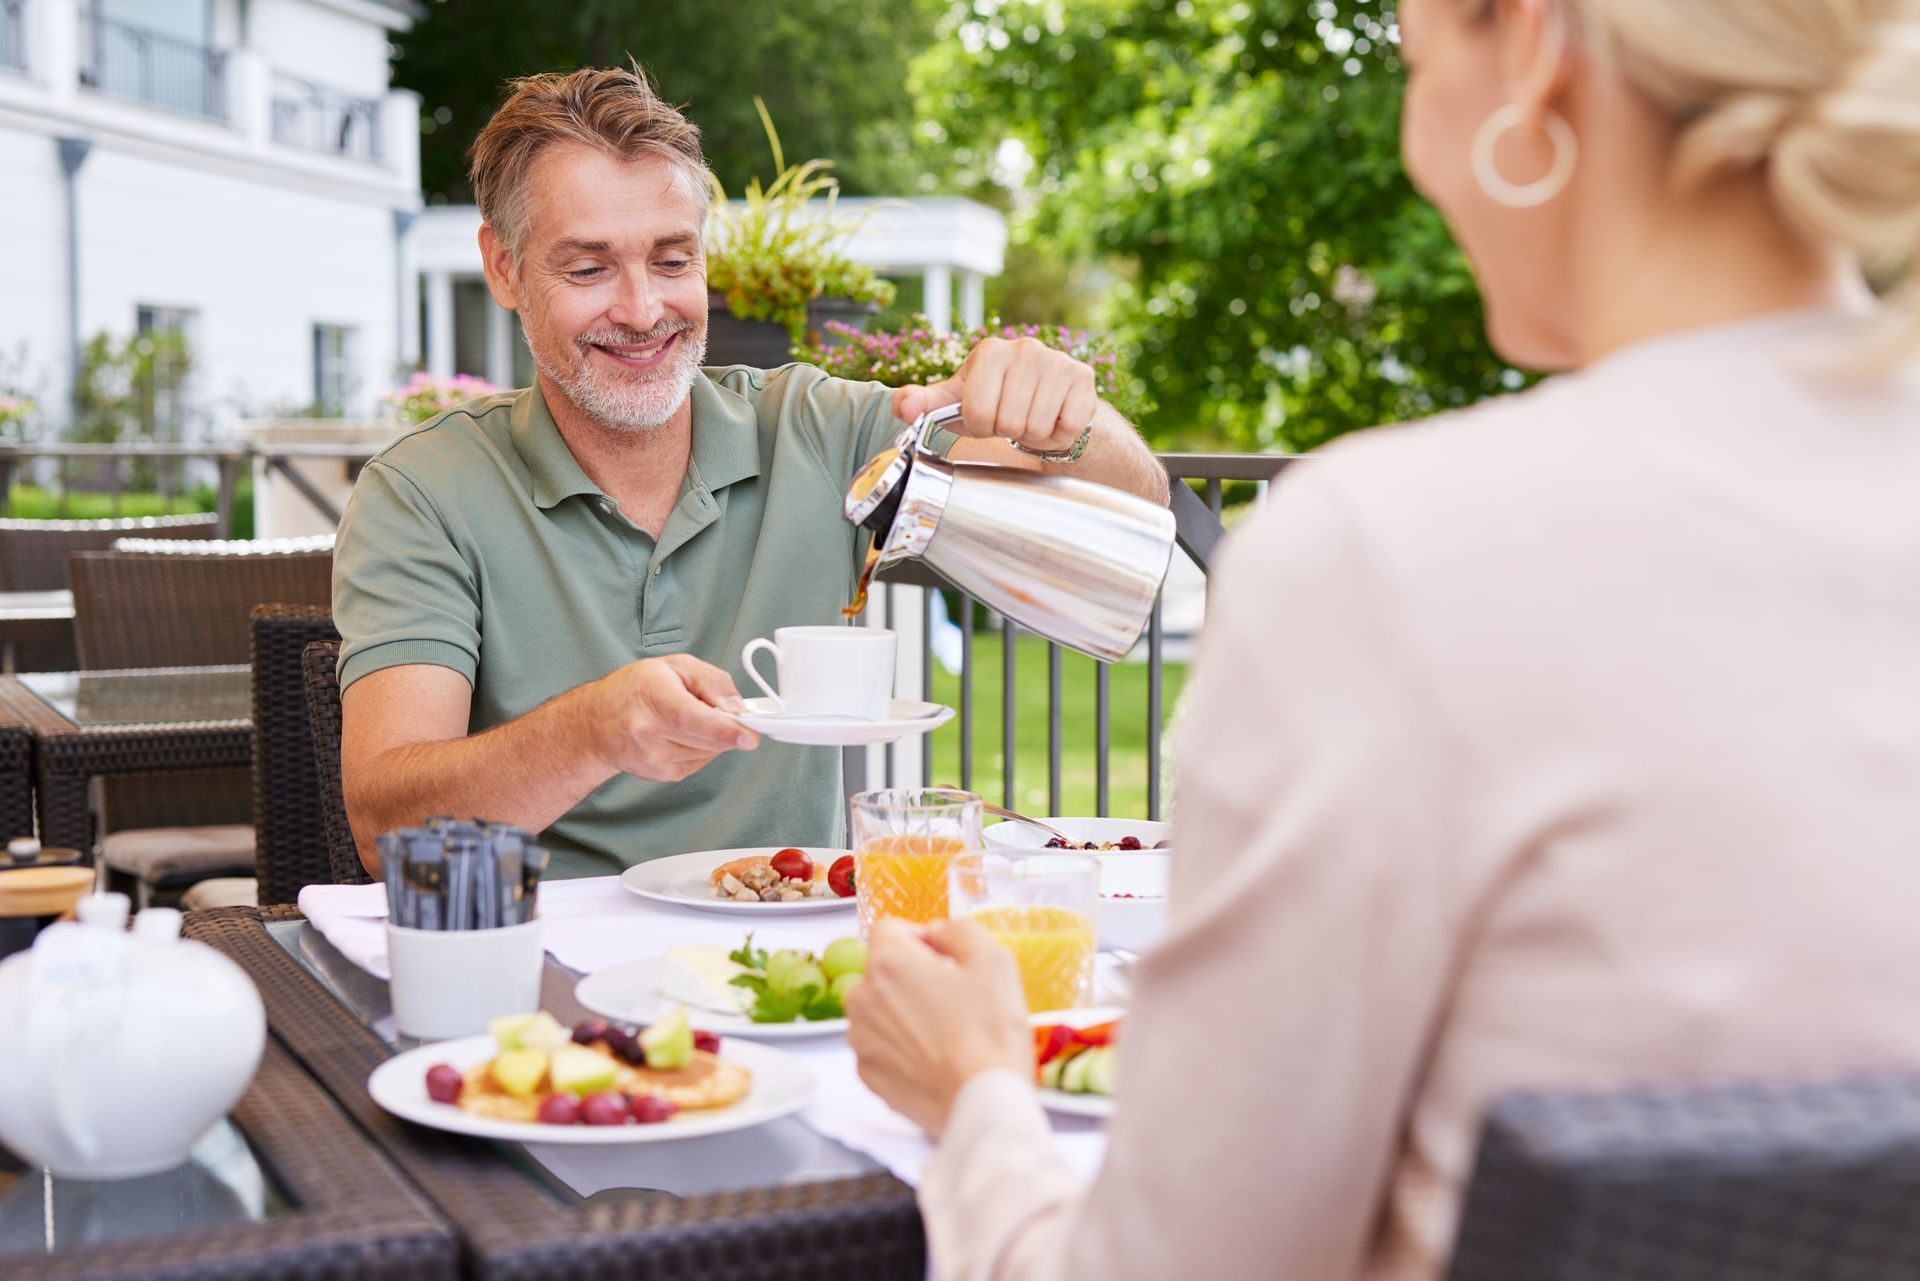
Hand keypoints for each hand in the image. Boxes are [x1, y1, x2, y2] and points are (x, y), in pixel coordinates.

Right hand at [587, 654, 757, 781]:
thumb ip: (713, 682)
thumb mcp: (675, 666)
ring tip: (691, 718)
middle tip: (730, 714)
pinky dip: (704, 747)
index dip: (722, 729)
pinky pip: (702, 761)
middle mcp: (648, 731)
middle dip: (729, 729)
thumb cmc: (635, 689)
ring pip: (709, 752)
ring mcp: (654, 758)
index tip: (749, 737)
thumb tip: (737, 708)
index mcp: (651, 697)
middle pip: (706, 738)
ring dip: (715, 737)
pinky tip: (684, 734)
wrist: (596, 724)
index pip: (689, 718)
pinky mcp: (662, 774)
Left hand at [845, 918, 1032, 1135]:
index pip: (890, 928)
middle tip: (954, 998)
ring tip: (946, 1032)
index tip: (946, 958)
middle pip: (883, 971)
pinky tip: (935, 1058)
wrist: (983, 1103)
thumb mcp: (993, 960)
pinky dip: (902, 1047)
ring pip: (880, 1009)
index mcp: (888, 963)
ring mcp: (862, 1040)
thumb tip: (938, 933)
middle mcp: (863, 998)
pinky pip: (881, 1046)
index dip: (921, 938)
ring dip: (905, 1012)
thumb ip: (959, 931)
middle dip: (912, 976)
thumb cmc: (990, 1032)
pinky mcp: (868, 1075)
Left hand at [890, 335, 1098, 455]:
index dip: (981, 427)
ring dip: (1033, 434)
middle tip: (1012, 419)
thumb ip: (922, 404)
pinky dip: (1058, 435)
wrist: (1047, 400)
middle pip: (1008, 422)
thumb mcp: (955, 402)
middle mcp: (1024, 348)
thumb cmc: (995, 401)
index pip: (977, 414)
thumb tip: (902, 407)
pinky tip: (1053, 417)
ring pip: (1037, 427)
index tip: (987, 417)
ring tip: (1031, 418)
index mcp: (989, 352)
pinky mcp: (1083, 377)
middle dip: (1008, 431)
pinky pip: (1066, 427)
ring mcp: (1056, 360)